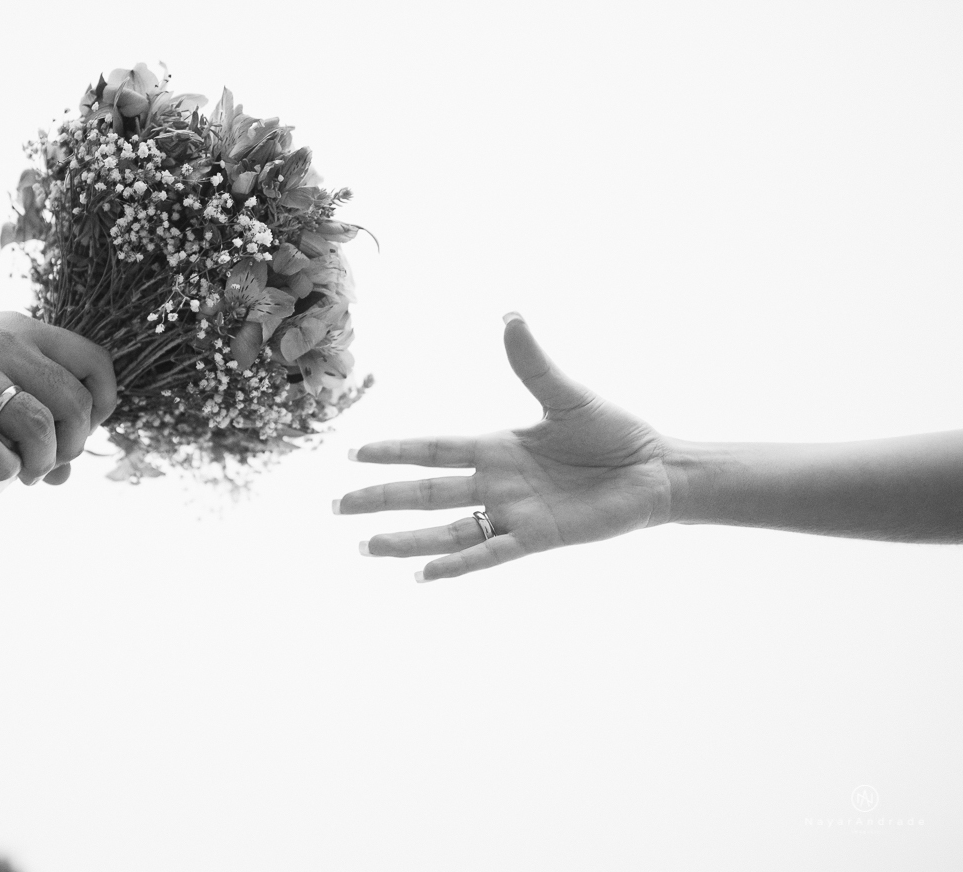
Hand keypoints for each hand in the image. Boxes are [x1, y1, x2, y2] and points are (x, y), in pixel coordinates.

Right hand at [0, 310, 116, 485]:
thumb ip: (31, 401)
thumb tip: (65, 472)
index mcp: (22, 330)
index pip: (95, 363)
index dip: (102, 405)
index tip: (83, 429)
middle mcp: (0, 344)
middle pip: (73, 403)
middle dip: (73, 445)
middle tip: (50, 461)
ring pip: (38, 426)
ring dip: (40, 462)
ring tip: (24, 472)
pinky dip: (2, 470)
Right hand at [337, 314, 674, 580]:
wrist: (654, 472)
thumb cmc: (613, 432)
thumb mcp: (566, 395)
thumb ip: (532, 363)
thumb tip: (509, 315)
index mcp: (497, 446)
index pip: (431, 450)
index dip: (393, 452)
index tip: (352, 453)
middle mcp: (496, 482)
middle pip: (424, 492)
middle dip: (379, 499)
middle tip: (335, 507)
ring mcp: (514, 513)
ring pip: (446, 529)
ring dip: (405, 540)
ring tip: (364, 547)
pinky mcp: (538, 538)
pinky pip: (489, 554)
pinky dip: (456, 566)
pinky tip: (422, 576)